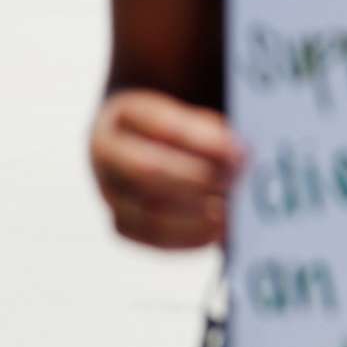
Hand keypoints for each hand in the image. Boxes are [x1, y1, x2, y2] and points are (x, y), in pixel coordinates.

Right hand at [90, 90, 241, 249]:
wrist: (153, 139)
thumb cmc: (186, 122)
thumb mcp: (197, 109)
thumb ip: (213, 128)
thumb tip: (237, 158)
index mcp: (124, 112)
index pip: (158, 123)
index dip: (201, 140)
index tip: (238, 152)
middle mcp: (107, 152)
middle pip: (146, 170)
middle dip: (197, 178)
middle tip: (235, 182)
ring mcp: (110, 190)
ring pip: (147, 211)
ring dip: (195, 214)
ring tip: (230, 209)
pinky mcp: (122, 221)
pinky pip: (151, 236)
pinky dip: (189, 237)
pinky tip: (219, 230)